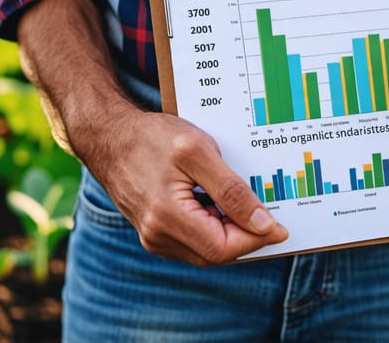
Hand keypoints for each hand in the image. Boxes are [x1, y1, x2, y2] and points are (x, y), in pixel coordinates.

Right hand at [86, 107, 288, 265]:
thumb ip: (232, 191)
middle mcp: (157, 235)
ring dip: (230, 232)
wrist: (108, 134)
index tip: (281, 225)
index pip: (224, 248)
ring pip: (205, 249)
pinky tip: (222, 204)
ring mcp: (153, 236)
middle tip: (271, 212)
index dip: (256, 239)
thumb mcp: (198, 152)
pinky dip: (213, 227)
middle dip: (246, 236)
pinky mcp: (154, 231)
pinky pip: (192, 240)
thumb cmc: (151, 137)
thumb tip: (263, 224)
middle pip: (216, 253)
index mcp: (167, 218)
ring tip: (246, 203)